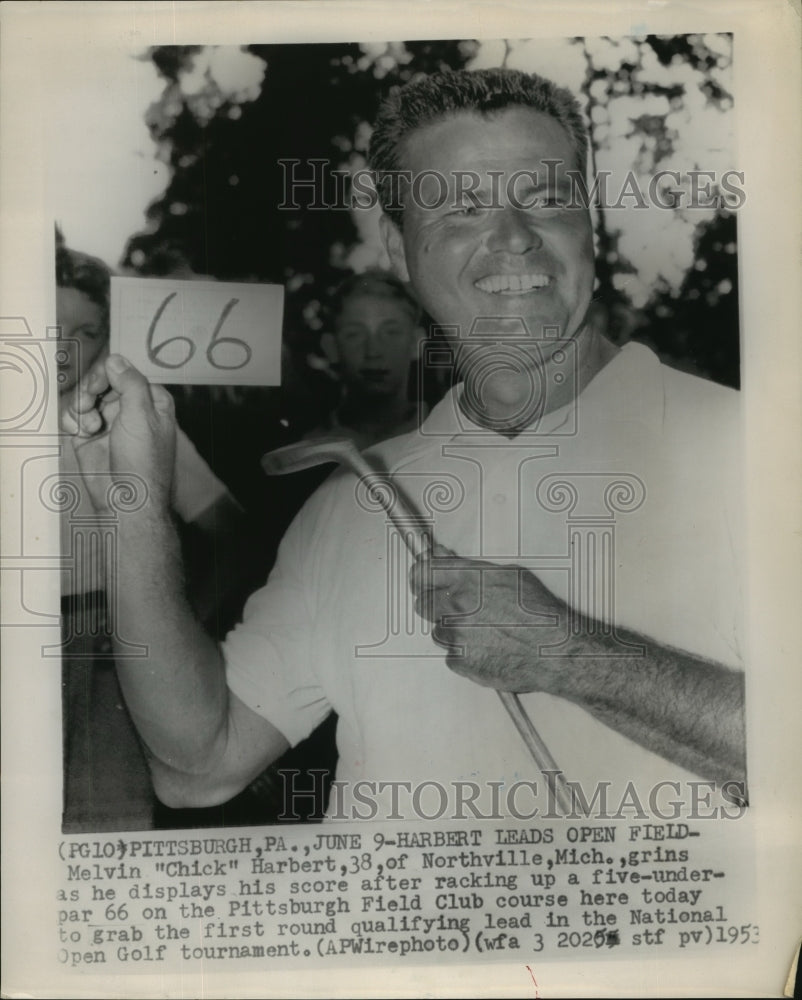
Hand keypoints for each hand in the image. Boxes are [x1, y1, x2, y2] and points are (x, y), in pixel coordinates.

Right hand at [63, 354, 175, 512]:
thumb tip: (116, 359)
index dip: (108, 376)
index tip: (98, 387)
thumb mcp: (141, 414)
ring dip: (80, 407)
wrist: (125, 500)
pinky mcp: (89, 437)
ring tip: (89, 425)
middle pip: (101, 382)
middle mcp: (130, 410)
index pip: (124, 372)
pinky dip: (73, 420)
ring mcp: (109, 423)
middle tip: (87, 403)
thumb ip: (130, 382)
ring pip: (85, 397)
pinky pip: (74, 416)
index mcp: (151, 401)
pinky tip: (81, 432)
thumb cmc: (142, 461)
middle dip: (90, 391)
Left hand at [409, 544, 572, 693]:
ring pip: (438, 631)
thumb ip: (468, 566)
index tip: (422, 580)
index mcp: (466, 579)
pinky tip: (487, 648)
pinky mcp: (460, 661)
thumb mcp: (508, 574)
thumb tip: (442, 556)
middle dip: (436, 604)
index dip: (420, 576)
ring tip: (483, 631)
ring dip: (453, 631)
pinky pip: (451, 655)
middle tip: (458, 608)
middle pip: (423, 604)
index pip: (420, 573)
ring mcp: (455, 635)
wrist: (555, 649)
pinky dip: (464, 654)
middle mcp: (456, 606)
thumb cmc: (539, 612)